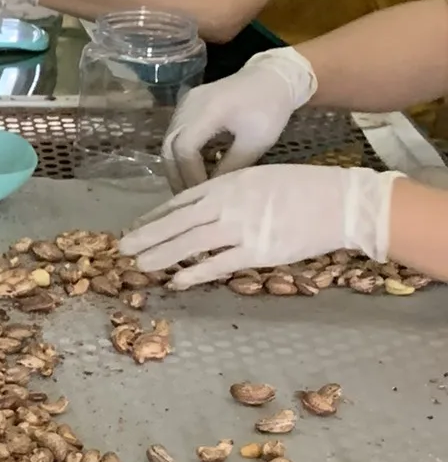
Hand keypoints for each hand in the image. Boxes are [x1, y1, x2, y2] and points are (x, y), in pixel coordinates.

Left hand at [123, 164, 398, 289]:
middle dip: (146, 236)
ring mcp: (241, 228)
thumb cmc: (303, 188)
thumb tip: (203, 210)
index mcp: (228, 183)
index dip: (155, 217)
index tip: (136, 227)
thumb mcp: (259, 178)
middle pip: (176, 222)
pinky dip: (194, 275)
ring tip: (139, 266)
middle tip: (121, 248)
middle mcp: (228, 204)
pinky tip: (176, 282)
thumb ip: (229, 193)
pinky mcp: (257, 252)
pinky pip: (217, 266)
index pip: (181, 202)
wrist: (339, 201)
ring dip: (161, 256)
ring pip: (190, 245)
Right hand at [160, 44, 316, 189]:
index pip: (184, 149)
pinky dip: (180, 153)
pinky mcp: (187, 104)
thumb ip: (231, 167)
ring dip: (176, 165)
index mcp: (207, 111)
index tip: (201, 193)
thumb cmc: (269, 108)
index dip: (189, 174)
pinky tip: (193, 167)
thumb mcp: (255, 142)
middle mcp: (188, 105)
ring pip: (169, 141)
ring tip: (189, 186)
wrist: (273, 76)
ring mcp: (185, 103)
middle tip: (187, 197)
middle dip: (176, 174)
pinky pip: (175, 132)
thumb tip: (211, 190)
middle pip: (169, 146)